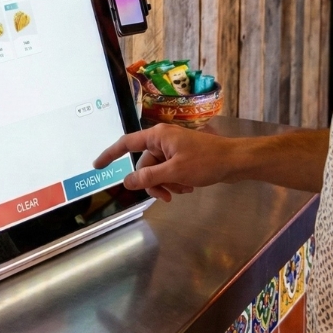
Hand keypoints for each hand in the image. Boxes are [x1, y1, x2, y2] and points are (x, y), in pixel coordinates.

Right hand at [93, 124, 242, 202]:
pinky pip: (168, 172)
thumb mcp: (174, 172)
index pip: (126, 144)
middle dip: (153, 182)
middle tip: (166, 196)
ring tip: (184, 189)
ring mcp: (172, 149)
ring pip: (157, 171)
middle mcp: (162, 140)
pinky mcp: (182, 157)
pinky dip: (175, 182)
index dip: (110, 155)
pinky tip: (189, 187)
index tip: (97, 166)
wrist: (235, 161)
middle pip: (144, 164)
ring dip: (167, 184)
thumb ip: (148, 177)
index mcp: (157, 136)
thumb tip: (126, 182)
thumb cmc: (205, 162)